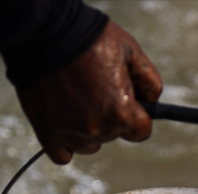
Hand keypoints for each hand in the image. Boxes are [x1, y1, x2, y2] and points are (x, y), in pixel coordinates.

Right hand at [16, 20, 162, 164]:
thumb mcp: (130, 51)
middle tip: (95, 88)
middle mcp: (98, 129)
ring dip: (88, 130)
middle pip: (113, 135)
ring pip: (90, 145)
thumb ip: (149, 81)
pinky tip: (64, 122)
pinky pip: (63, 155)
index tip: (127, 103)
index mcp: (121, 111)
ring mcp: (71, 134)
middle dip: (110, 117)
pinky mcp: (48, 135)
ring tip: (77, 101)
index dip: (137, 116)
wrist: (44, 35)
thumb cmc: (90, 40)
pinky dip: (66, 143)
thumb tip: (152, 102)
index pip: (141, 132)